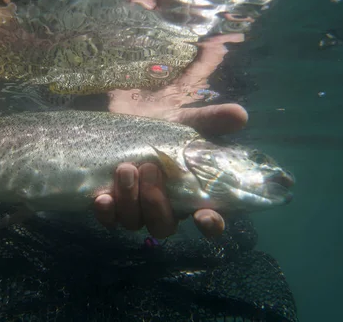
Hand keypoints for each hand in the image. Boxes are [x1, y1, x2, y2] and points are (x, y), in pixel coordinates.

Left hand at [93, 103, 244, 238]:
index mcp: (190, 194)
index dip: (210, 225)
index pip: (207, 220)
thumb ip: (213, 120)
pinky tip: (102, 197)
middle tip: (150, 169)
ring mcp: (135, 209)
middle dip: (156, 203)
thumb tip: (240, 116)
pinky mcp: (110, 205)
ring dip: (130, 200)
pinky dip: (106, 211)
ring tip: (125, 169)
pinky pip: (108, 219)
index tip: (205, 216)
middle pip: (164, 226)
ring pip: (134, 222)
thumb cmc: (161, 125)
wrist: (123, 117)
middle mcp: (164, 208)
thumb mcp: (186, 120)